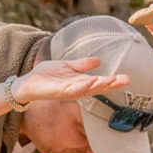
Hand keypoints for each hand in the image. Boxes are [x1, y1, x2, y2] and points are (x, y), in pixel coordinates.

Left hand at [12, 57, 129, 104]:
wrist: (27, 82)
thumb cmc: (45, 75)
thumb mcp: (66, 66)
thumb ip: (81, 65)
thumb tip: (98, 61)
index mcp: (79, 82)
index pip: (99, 82)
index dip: (112, 81)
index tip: (126, 78)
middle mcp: (76, 89)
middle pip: (97, 88)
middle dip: (111, 84)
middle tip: (126, 80)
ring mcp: (68, 91)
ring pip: (87, 89)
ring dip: (99, 85)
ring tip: (112, 81)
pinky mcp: (58, 92)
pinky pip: (72, 90)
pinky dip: (82, 86)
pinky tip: (91, 81)